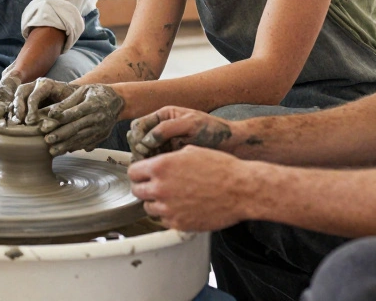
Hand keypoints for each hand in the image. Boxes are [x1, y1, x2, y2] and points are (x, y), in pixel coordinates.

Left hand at [19, 81, 122, 155]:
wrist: (117, 101)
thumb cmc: (95, 93)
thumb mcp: (82, 91)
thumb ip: (67, 102)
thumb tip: (51, 113)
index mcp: (93, 103)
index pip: (75, 112)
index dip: (61, 119)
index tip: (46, 125)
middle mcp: (98, 117)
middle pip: (77, 127)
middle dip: (61, 135)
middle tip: (47, 140)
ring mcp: (101, 128)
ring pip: (81, 139)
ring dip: (66, 145)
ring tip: (52, 151)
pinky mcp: (102, 136)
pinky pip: (88, 143)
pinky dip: (75, 147)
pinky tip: (64, 151)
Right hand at [127, 106, 232, 161]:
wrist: (231, 144)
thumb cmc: (214, 130)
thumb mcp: (191, 124)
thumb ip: (168, 128)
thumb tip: (147, 139)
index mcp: (164, 115)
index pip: (139, 125)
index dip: (137, 136)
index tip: (143, 148)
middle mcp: (161, 129)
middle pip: (138, 139)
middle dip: (139, 149)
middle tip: (145, 160)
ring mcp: (165, 143)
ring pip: (144, 152)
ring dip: (145, 160)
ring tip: (152, 168)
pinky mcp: (171, 157)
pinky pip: (155, 161)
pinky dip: (154, 166)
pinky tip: (159, 172)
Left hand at [128, 145, 246, 230]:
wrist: (242, 190)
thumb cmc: (221, 168)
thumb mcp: (191, 151)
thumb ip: (169, 159)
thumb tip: (157, 163)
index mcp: (161, 167)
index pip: (133, 172)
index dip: (138, 173)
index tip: (142, 175)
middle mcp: (160, 188)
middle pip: (137, 191)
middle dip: (144, 188)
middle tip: (155, 187)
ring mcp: (169, 209)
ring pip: (149, 208)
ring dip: (156, 203)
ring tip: (172, 197)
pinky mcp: (179, 224)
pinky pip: (164, 221)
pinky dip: (169, 215)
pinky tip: (182, 207)